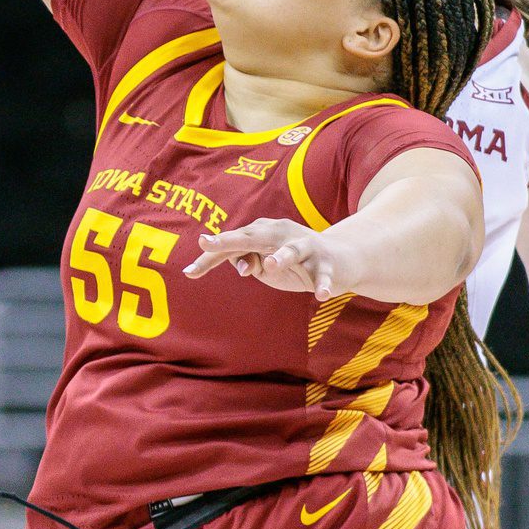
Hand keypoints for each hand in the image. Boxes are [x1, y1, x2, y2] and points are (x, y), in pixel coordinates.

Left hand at [183, 219, 345, 297]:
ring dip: (282, 257)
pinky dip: (323, 283)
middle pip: (253, 236)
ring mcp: (306, 247)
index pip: (231, 244)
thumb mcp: (266, 264)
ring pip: (292, 250)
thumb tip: (241, 266)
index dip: (210, 258)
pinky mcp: (326, 263)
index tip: (188, 273)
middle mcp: (282, 233)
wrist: (340, 259)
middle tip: (209, 243)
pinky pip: (323, 274)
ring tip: (271, 266)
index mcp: (263, 232)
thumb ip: (249, 262)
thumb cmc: (293, 262)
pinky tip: (321, 295)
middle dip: (231, 240)